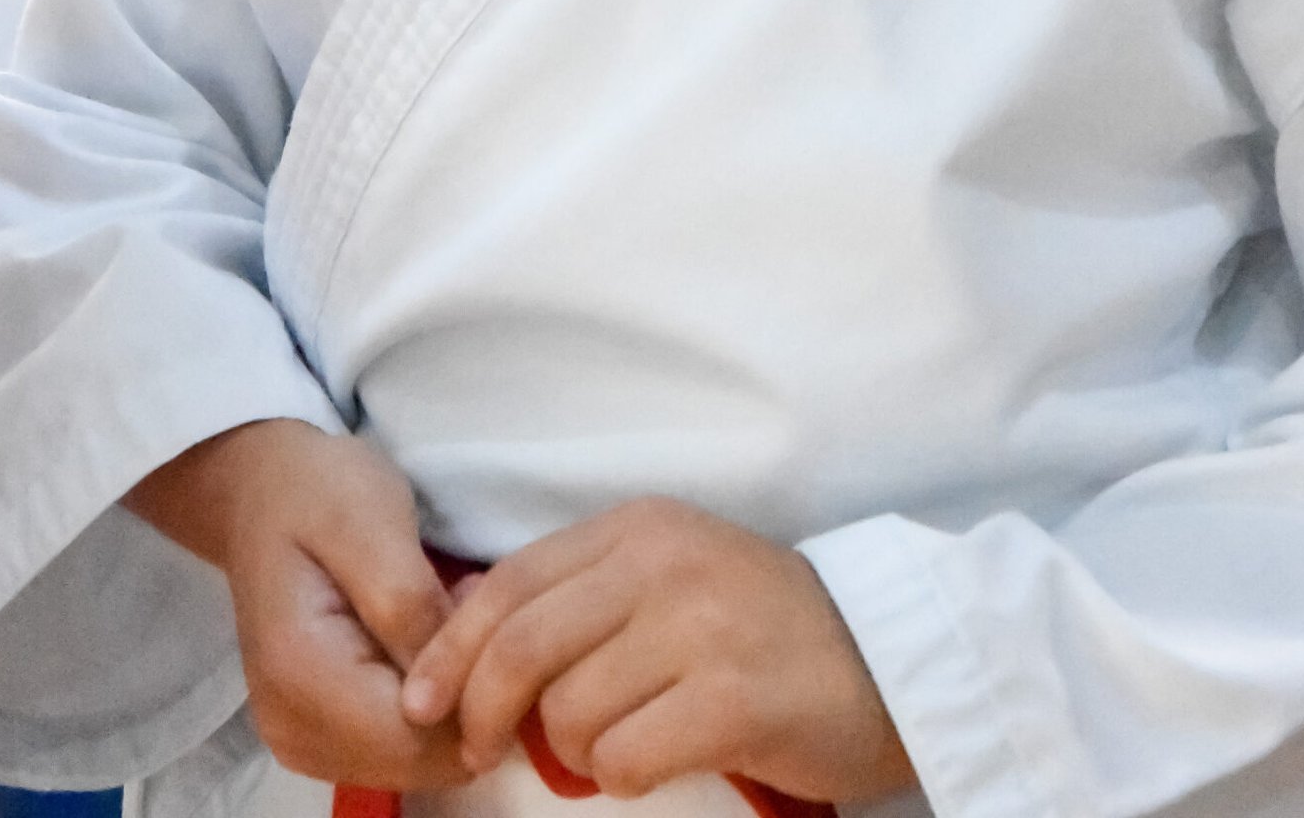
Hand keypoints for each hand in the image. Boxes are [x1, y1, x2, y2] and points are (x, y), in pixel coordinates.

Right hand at [125, 419, 467, 790]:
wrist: (261, 490)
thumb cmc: (320, 492)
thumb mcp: (373, 523)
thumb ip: (411, 608)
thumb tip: (457, 693)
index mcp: (300, 676)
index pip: (416, 740)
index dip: (474, 691)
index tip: (484, 611)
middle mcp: (293, 731)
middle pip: (419, 760)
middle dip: (464, 692)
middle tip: (464, 600)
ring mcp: (301, 742)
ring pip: (417, 760)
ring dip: (450, 696)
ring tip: (443, 611)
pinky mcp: (317, 738)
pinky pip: (399, 747)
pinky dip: (429, 701)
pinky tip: (424, 638)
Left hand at [399, 497, 914, 805]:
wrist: (882, 657)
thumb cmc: (759, 627)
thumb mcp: (669, 577)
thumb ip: (584, 592)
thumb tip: (467, 630)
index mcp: (641, 527)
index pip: (511, 580)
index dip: (451, 646)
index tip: (420, 698)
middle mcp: (666, 563)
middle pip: (523, 646)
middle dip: (483, 709)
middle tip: (482, 748)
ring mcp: (702, 627)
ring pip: (569, 712)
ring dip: (576, 751)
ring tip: (621, 743)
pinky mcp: (733, 698)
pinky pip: (623, 760)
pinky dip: (623, 777)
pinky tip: (658, 759)